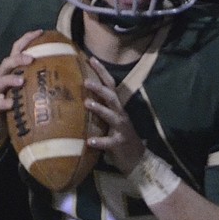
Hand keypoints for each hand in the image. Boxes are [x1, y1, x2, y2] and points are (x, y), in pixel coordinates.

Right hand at [0, 29, 43, 142]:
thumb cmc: (15, 106)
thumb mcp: (26, 91)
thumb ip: (37, 81)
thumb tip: (65, 74)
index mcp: (11, 71)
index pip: (17, 49)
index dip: (27, 39)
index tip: (41, 32)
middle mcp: (1, 77)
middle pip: (7, 62)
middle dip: (19, 58)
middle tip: (31, 58)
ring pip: (1, 80)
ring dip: (11, 79)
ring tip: (21, 81)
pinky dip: (5, 102)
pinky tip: (11, 104)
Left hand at [83, 58, 145, 174]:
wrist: (138, 160)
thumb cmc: (120, 140)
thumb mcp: (110, 123)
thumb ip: (100, 112)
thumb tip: (80, 100)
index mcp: (117, 109)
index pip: (110, 86)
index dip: (102, 72)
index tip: (91, 58)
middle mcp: (120, 115)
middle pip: (112, 97)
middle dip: (100, 88)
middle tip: (85, 81)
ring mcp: (121, 130)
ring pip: (112, 115)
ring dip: (100, 109)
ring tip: (87, 103)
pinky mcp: (119, 144)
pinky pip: (109, 142)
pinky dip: (99, 141)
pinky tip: (89, 141)